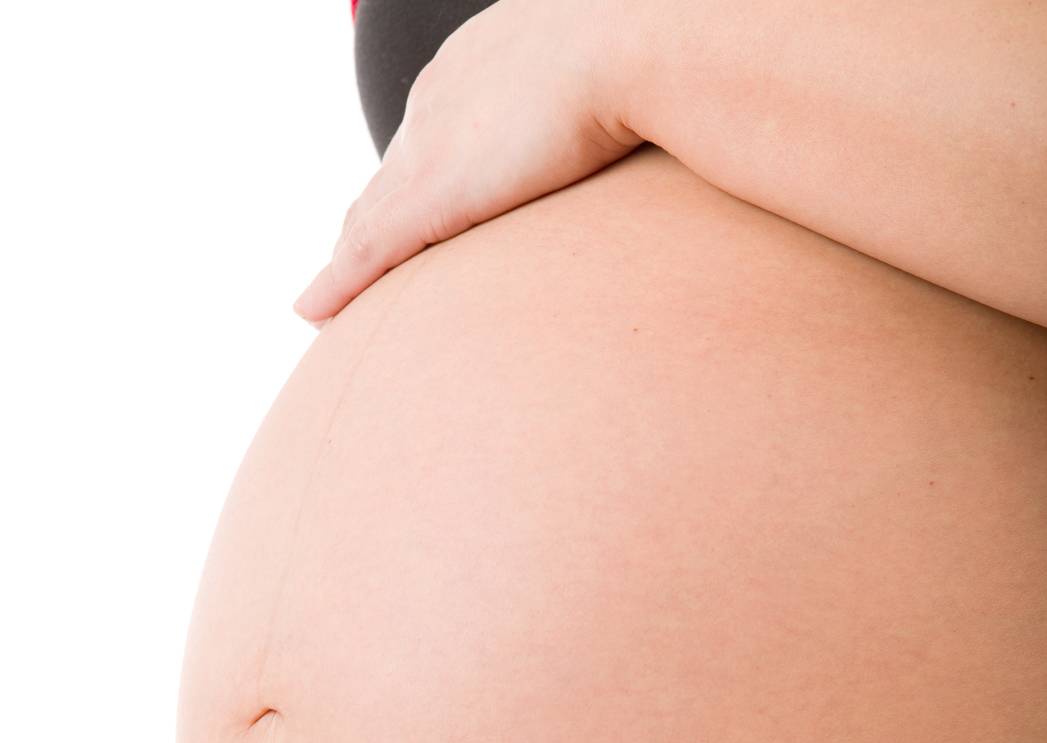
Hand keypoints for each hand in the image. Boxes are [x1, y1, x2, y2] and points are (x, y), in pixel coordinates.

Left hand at [293, 0, 641, 322]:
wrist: (631, 40)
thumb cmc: (645, 52)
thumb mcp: (613, 74)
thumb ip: (605, 106)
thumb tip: (646, 121)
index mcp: (476, 68)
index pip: (430, 137)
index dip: (414, 181)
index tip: (412, 214)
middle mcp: (436, 103)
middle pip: (387, 178)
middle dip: (370, 223)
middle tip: (353, 270)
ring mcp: (430, 148)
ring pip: (368, 216)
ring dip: (349, 261)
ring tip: (331, 301)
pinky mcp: (432, 195)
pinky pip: (368, 249)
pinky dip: (339, 284)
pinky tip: (313, 312)